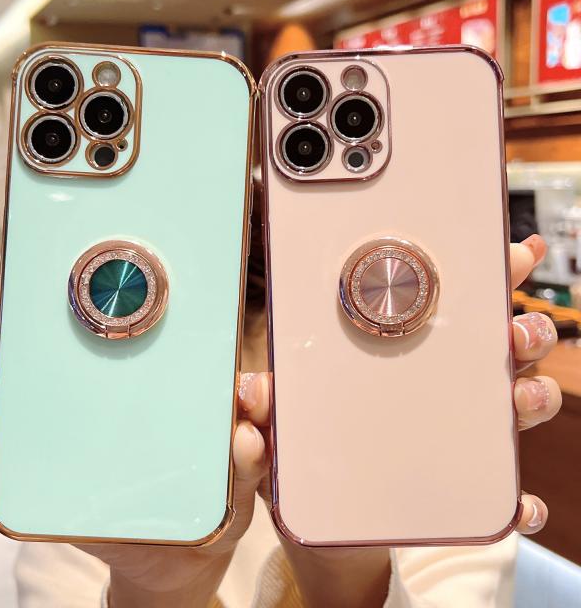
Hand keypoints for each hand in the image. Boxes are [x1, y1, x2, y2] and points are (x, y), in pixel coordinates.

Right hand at [0, 278, 270, 607]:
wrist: (185, 553)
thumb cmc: (211, 487)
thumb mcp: (238, 456)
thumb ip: (253, 427)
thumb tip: (253, 396)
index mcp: (124, 369)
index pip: (73, 321)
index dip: (32, 300)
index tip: (3, 291)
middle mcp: (77, 394)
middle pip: (14, 357)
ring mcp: (50, 439)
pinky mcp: (36, 484)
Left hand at [255, 235, 561, 607]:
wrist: (325, 530)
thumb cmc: (309, 458)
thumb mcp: (284, 424)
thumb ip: (269, 406)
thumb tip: (253, 389)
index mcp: (404, 356)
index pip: (452, 307)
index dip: (486, 277)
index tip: (509, 253)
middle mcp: (442, 388)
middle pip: (499, 347)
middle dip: (522, 329)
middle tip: (514, 329)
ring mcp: (461, 437)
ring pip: (516, 404)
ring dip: (532, 395)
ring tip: (519, 397)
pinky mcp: (466, 490)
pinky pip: (506, 493)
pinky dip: (520, 500)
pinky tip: (517, 503)